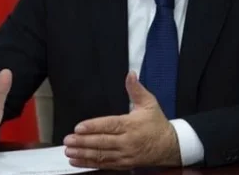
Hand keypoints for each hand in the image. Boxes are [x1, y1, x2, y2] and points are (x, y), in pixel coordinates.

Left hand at [63, 71, 181, 168]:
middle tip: (68, 140)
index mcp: (131, 125)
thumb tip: (130, 74)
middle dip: (83, 142)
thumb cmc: (157, 124)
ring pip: (101, 155)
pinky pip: (104, 165)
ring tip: (69, 151)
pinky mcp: (123, 164)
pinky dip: (89, 163)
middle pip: (102, 142)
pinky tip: (76, 161)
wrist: (170, 146)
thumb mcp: (149, 103)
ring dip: (83, 154)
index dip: (93, 127)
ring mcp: (125, 155)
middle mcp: (127, 141)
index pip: (110, 125)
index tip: (79, 127)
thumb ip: (136, 89)